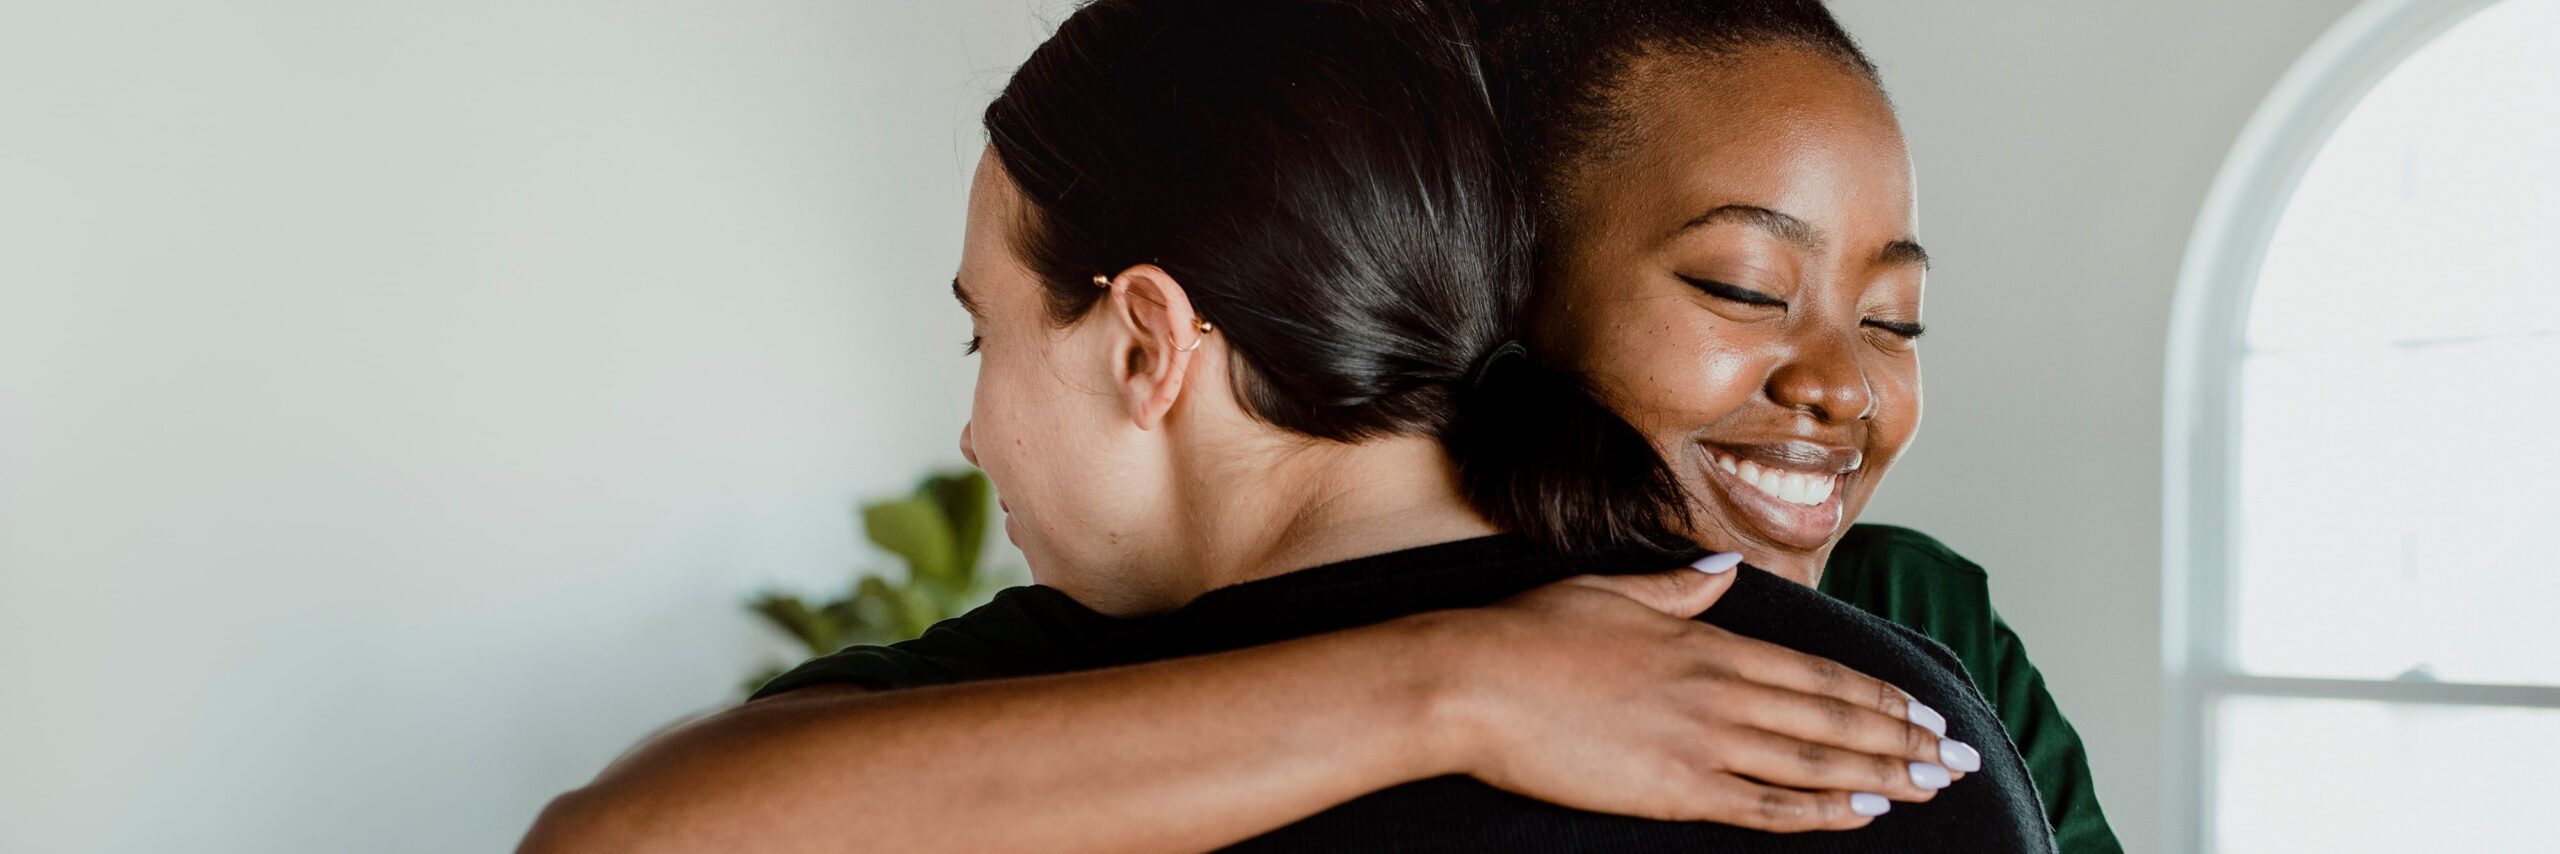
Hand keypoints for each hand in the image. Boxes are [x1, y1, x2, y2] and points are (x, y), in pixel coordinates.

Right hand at [1414, 555, 1977, 831]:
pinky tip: (1862, 812)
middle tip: (1959, 759)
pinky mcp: (1674, 788)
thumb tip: (1724, 573)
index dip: (1882, 697)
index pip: (1821, 676)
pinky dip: (1820, 810)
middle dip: (1905, 741)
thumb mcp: (1612, 592)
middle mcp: (1720, 693)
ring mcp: (1701, 745)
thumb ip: (1678, 589)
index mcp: (1710, 644)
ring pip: (1815, 766)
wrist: (1473, 683)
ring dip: (1882, 776)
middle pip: (1835, 722)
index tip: (1926, 711)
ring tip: (1930, 786)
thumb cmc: (1533, 634)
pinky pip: (1765, 806)